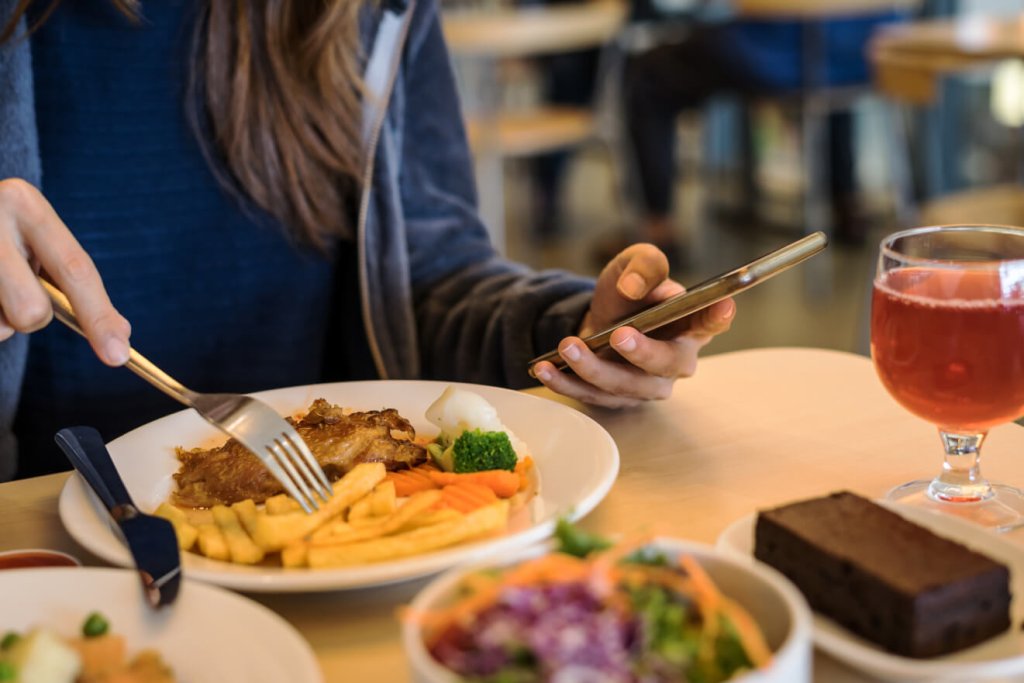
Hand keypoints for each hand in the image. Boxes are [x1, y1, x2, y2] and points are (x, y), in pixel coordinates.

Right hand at [0, 178, 129, 364]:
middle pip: (32, 310)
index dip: (99, 317)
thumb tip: (120, 336)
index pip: (76, 270)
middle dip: (31, 317)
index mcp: (26, 204)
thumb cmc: (5, 233)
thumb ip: (75, 281)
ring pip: (0, 327)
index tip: (118, 355)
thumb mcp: (38, 239)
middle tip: (16, 290)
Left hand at [531, 243, 734, 407]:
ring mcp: (645, 385)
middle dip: (643, 353)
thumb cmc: (627, 293)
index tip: (722, 305)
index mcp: (690, 325)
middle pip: (668, 365)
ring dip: (594, 369)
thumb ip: (643, 265)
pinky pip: (591, 396)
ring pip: (625, 386)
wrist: (597, 319)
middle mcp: (675, 360)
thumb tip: (634, 286)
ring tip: (568, 346)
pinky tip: (544, 367)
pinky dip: (566, 382)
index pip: (711, 322)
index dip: (717, 317)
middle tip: (619, 335)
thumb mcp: (633, 265)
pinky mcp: (615, 399)